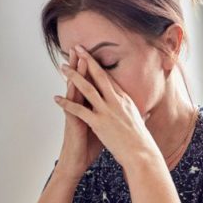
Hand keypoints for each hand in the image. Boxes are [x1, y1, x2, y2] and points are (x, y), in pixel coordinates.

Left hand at [54, 45, 158, 168]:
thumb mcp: (140, 123)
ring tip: (63, 67)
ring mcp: (107, 111)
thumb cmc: (141, 141)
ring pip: (87, 88)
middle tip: (77, 48)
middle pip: (99, 76)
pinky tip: (56, 98)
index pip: (110, 78)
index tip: (91, 56)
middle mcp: (116, 101)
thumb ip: (139, 115)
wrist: (142, 154)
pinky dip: (66, 103)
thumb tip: (145, 112)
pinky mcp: (99, 123)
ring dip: (74, 76)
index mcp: (125, 100)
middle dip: (87, 60)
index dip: (99, 66)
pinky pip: (79, 110)